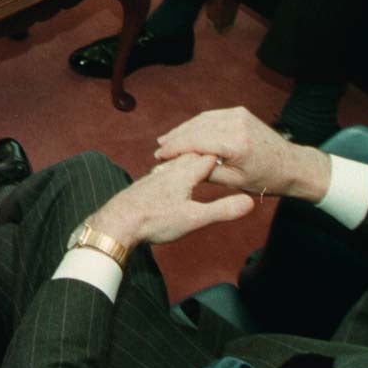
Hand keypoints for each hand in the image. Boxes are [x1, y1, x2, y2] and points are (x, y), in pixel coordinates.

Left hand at [86, 154, 255, 247]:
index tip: (238, 148)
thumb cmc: (155, 219)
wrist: (117, 222)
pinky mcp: (145, 185)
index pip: (208, 157)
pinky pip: (165, 170)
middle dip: (206, 150)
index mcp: (184, 174)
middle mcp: (170, 170)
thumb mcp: (194, 218)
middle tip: (221, 145)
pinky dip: (174, 167)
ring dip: (189, 157)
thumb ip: (222, 209)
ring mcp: (155, 176)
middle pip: (191, 155)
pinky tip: (170, 174)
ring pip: (176, 161)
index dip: (223, 153)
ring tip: (198, 154)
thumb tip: (250, 202)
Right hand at [154, 106, 331, 202]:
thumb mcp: (234, 182)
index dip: (174, 148)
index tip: (159, 156)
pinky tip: (185, 132)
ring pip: (201, 120)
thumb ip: (207, 172)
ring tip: (166, 140)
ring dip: (183, 129)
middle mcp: (236, 123)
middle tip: (158, 149)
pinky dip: (196, 124)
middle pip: (196, 128)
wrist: (291, 165)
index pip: (196, 141)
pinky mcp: (239, 112)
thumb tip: (181, 167)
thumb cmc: (265, 178)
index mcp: (235, 143)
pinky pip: (211, 116)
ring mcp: (238, 114)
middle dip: (175, 138)